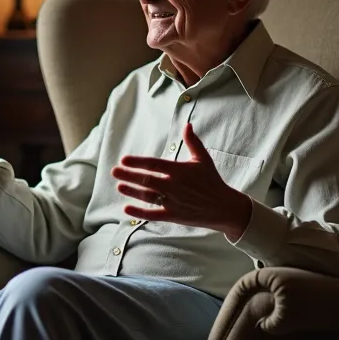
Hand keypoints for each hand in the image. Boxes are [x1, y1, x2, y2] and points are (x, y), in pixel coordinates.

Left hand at [109, 123, 252, 240]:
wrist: (224, 207)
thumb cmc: (212, 181)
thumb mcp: (203, 159)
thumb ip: (193, 142)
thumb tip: (187, 124)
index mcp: (180, 170)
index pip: (154, 164)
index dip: (138, 162)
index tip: (123, 160)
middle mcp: (175, 186)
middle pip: (147, 180)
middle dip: (129, 175)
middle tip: (114, 171)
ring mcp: (173, 201)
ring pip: (148, 196)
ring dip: (132, 191)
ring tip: (119, 185)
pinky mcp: (174, 215)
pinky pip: (153, 214)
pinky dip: (139, 212)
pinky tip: (126, 208)